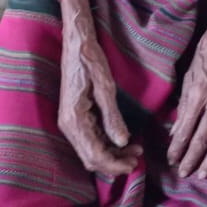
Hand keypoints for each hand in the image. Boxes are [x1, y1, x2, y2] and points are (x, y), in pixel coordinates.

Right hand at [59, 18, 141, 178]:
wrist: (76, 41)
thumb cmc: (91, 59)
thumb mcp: (105, 86)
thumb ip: (112, 116)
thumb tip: (123, 142)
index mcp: (75, 120)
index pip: (95, 155)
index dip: (115, 164)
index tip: (134, 165)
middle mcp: (69, 125)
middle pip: (91, 157)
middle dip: (114, 162)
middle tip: (138, 158)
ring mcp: (70, 121)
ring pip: (90, 149)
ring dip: (112, 153)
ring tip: (135, 150)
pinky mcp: (75, 115)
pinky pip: (90, 137)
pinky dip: (106, 143)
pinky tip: (122, 139)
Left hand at [167, 0, 206, 178]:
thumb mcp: (189, 74)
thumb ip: (184, 103)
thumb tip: (177, 129)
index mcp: (198, 94)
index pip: (185, 131)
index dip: (177, 148)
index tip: (172, 159)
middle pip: (202, 139)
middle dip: (191, 159)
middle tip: (184, 174)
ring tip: (202, 173)